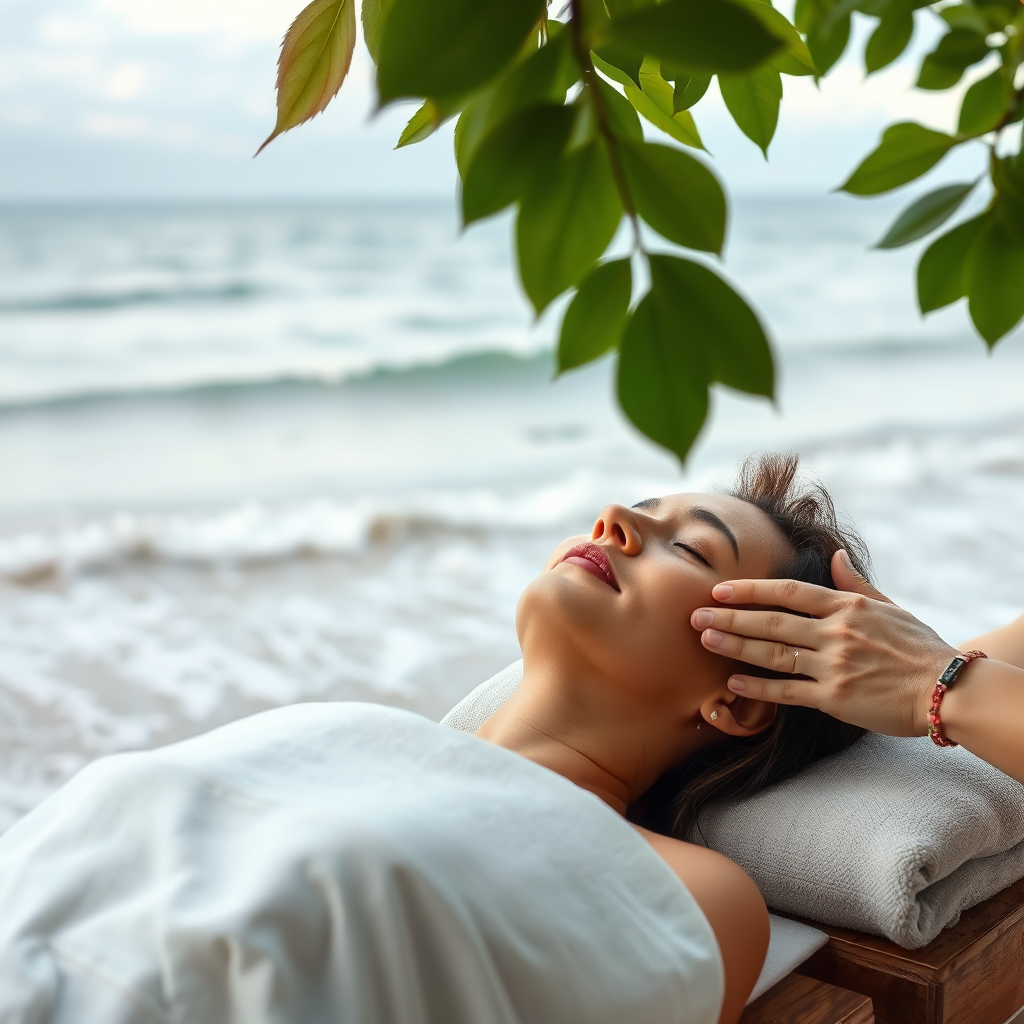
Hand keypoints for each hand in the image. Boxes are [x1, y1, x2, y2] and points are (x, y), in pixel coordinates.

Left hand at [689, 550, 959, 736]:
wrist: (947, 690)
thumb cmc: (919, 647)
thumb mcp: (890, 606)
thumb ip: (855, 583)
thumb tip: (834, 555)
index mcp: (846, 607)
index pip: (788, 592)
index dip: (750, 589)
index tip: (719, 588)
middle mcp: (835, 633)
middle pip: (771, 621)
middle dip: (730, 616)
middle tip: (695, 615)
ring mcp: (833, 666)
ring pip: (773, 653)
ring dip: (735, 645)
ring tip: (705, 639)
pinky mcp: (834, 698)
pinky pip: (787, 692)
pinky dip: (758, 687)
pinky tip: (731, 683)